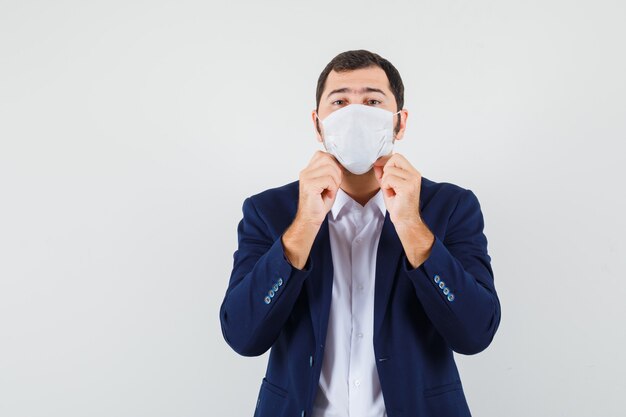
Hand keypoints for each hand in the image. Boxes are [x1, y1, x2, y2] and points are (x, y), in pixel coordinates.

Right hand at [281, 151, 342, 268]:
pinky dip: (332, 188)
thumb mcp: (328, 183)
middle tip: (334, 185)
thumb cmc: (319, 203)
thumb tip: (340, 163)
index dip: (333, 164)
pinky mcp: (309, 185)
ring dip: (335, 181)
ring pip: (330, 169)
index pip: (323, 155)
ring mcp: (306, 177)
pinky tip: (328, 195)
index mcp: (309, 169)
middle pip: (328, 159)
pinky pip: (328, 179)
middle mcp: (305, 171)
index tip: (334, 178)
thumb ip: (331, 171)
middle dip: (336, 172)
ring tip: (330, 190)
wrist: (311, 218)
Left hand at [373, 152, 422, 228]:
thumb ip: (383, 175)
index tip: (380, 169)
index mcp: (413, 173)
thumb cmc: (398, 205)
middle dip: (386, 170)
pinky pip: (389, 179)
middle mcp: (415, 174)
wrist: (405, 220)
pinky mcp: (407, 187)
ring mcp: (412, 180)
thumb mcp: (389, 186)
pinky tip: (391, 195)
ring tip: (391, 192)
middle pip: (394, 158)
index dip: (386, 161)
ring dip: (385, 182)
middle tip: (388, 184)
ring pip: (389, 170)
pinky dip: (386, 187)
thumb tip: (376, 164)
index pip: (397, 156)